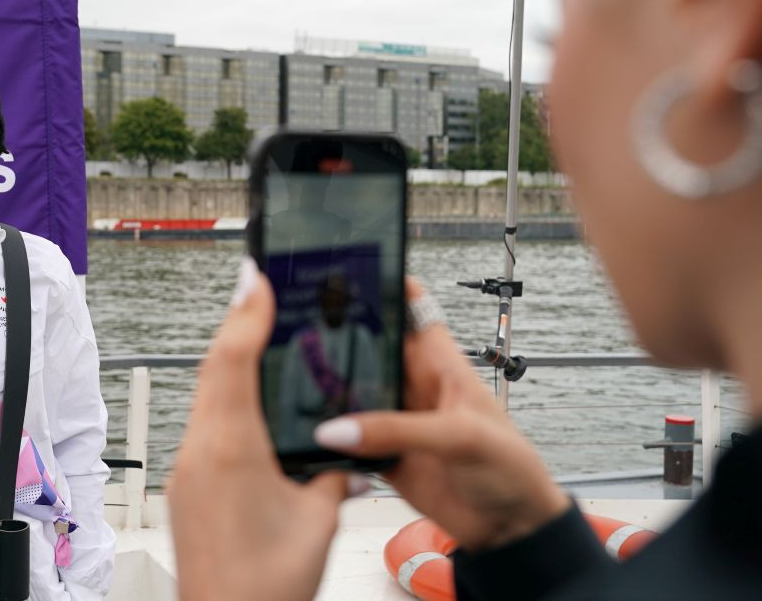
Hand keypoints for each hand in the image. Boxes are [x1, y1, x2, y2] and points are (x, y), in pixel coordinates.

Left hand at [168, 260, 365, 600]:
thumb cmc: (265, 585)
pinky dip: (225, 398)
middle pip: (212, 369)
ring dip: (229, 362)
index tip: (256, 277)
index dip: (247, 313)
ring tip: (256, 336)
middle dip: (236, 326)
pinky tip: (247, 402)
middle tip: (258, 292)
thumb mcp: (319, 521)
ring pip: (205, 395)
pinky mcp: (186, 487)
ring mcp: (186, 469)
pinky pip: (203, 424)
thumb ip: (334, 477)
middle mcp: (200, 451)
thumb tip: (344, 460)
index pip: (233, 360)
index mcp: (232, 449)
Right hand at [314, 278, 569, 551]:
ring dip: (325, 388)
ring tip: (286, 376)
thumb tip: (337, 429)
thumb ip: (398, 430)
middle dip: (335, 334)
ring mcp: (393, 419)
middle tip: (292, 325)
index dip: (383, 284)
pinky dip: (325, 436)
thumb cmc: (511, 469)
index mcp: (439, 362)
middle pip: (367, 346)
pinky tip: (304, 429)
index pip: (409, 307)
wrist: (511, 529)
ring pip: (349, 391)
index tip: (344, 268)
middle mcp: (412, 385)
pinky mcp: (380, 454)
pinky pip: (343, 438)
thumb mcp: (461, 437)